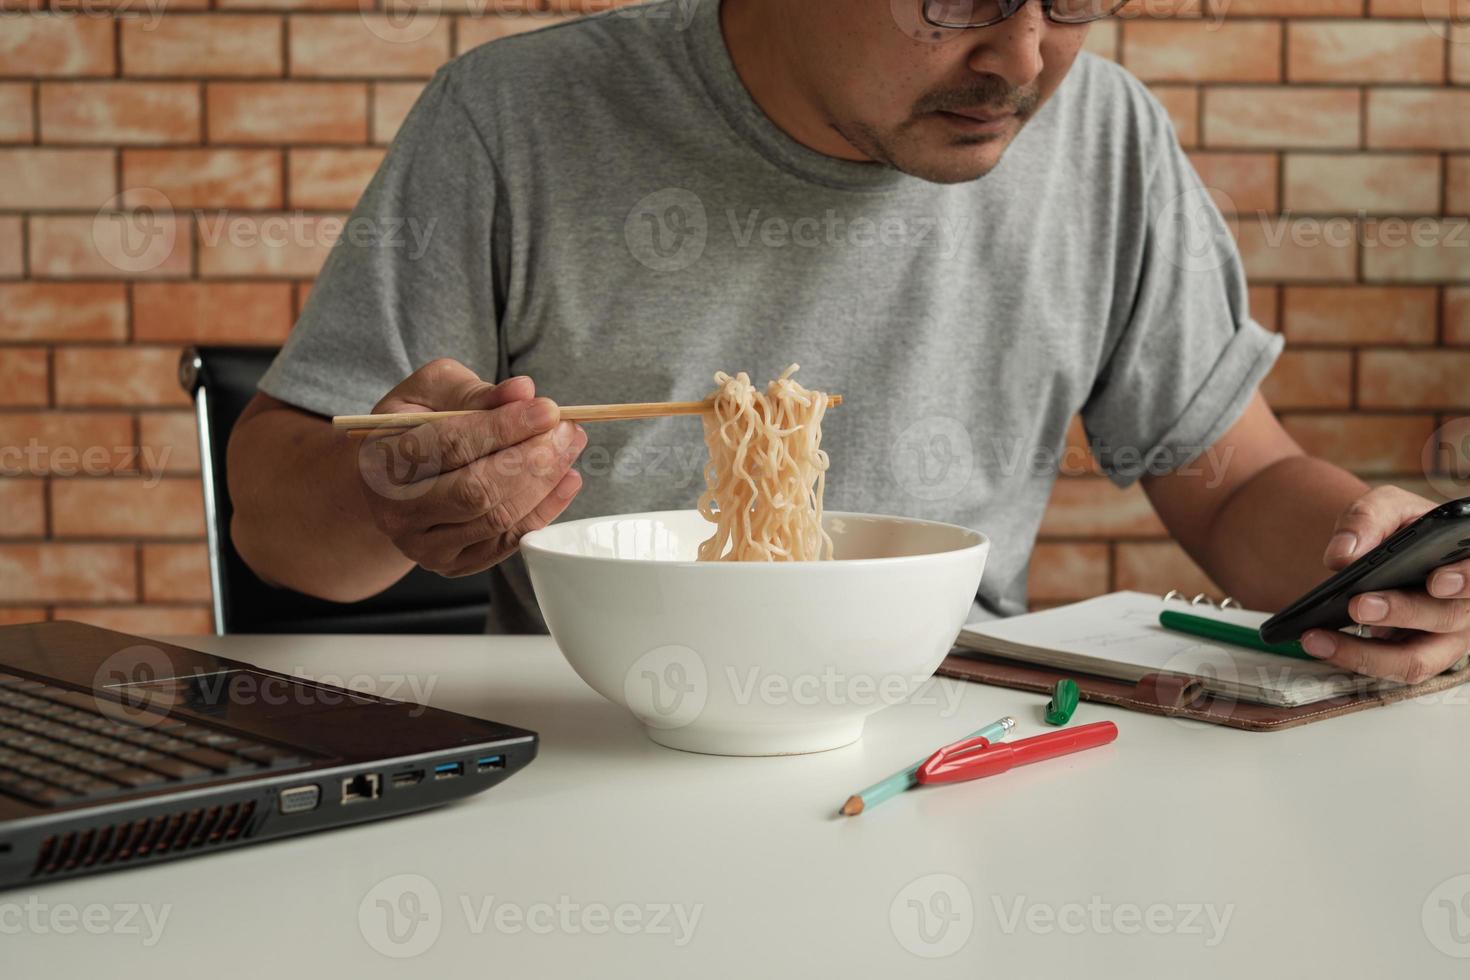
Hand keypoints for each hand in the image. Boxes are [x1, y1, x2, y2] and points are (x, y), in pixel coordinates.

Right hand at [356, 358, 586, 576]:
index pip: (452, 446)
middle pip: (477, 491)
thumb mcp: (433, 390)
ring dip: (545, 483)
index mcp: (383, 459)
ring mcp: (425, 546)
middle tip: (568, 430)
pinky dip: (544, 510)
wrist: (392, 480)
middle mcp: (397, 511)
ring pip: (497, 520)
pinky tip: (565, 480)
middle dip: (533, 460)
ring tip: (569, 447)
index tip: (549, 410)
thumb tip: (523, 391)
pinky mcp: (454, 565)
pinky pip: (508, 542)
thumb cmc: (416, 424)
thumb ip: (476, 391)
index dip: (506, 427)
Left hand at [1299, 485, 1469, 683]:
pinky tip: (1318, 642)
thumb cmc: (1396, 527)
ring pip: (1415, 660)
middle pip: (1446, 618)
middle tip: (1358, 605)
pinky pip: (1389, 669)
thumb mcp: (1384, 507)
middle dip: (1401, 613)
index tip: (1436, 581)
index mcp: (1469, 560)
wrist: (1383, 549)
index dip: (1465, 580)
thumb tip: (1341, 556)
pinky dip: (1352, 658)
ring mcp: (1442, 637)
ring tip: (1316, 637)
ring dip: (1365, 653)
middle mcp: (1466, 604)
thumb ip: (1367, 520)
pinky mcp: (1414, 655)